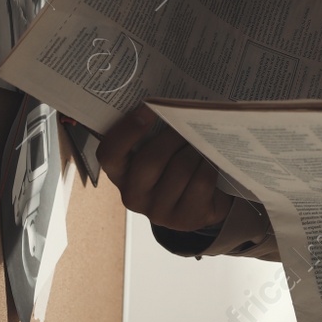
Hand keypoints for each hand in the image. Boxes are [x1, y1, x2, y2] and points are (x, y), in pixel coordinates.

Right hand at [98, 104, 234, 232]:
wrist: (199, 204)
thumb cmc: (173, 167)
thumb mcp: (156, 152)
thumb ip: (152, 133)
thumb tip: (169, 101)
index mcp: (120, 174)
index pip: (109, 154)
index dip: (126, 131)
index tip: (148, 108)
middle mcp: (133, 196)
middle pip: (151, 160)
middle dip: (173, 136)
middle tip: (188, 120)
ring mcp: (158, 212)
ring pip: (181, 169)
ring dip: (195, 149)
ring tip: (202, 140)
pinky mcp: (185, 219)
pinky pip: (201, 183)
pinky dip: (209, 166)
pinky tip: (211, 161)